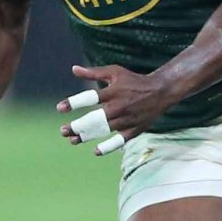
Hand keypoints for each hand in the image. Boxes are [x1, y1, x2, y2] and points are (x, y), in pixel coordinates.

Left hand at [56, 64, 173, 151]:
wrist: (161, 91)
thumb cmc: (133, 80)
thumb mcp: (114, 72)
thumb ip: (93, 73)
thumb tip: (73, 69)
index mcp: (113, 92)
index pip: (90, 98)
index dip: (74, 103)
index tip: (60, 108)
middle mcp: (119, 107)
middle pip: (95, 119)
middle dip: (78, 126)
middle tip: (63, 131)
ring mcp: (127, 120)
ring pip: (104, 131)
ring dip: (87, 136)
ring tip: (72, 140)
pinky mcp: (134, 129)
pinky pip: (120, 141)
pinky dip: (109, 147)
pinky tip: (96, 151)